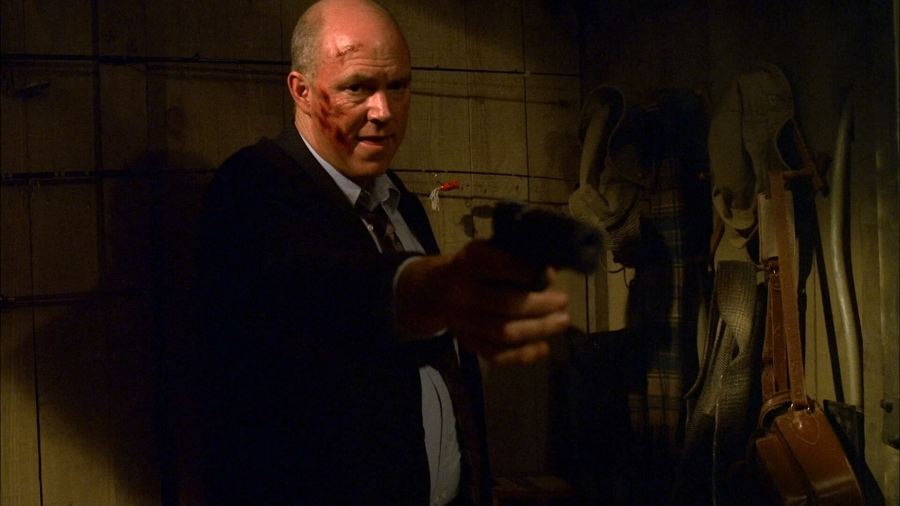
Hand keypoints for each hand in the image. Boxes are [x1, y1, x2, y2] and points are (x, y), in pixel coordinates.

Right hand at [395, 240, 569, 364]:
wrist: (438, 290)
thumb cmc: (476, 267)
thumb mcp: (488, 250)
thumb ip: (514, 258)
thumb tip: (549, 273)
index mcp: (469, 262)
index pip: (496, 266)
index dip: (524, 271)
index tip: (551, 274)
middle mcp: (462, 292)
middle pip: (504, 303)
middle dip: (540, 305)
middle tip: (563, 301)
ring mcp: (463, 321)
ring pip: (503, 332)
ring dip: (538, 329)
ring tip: (562, 321)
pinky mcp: (467, 342)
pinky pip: (495, 354)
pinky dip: (522, 355)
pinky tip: (543, 347)